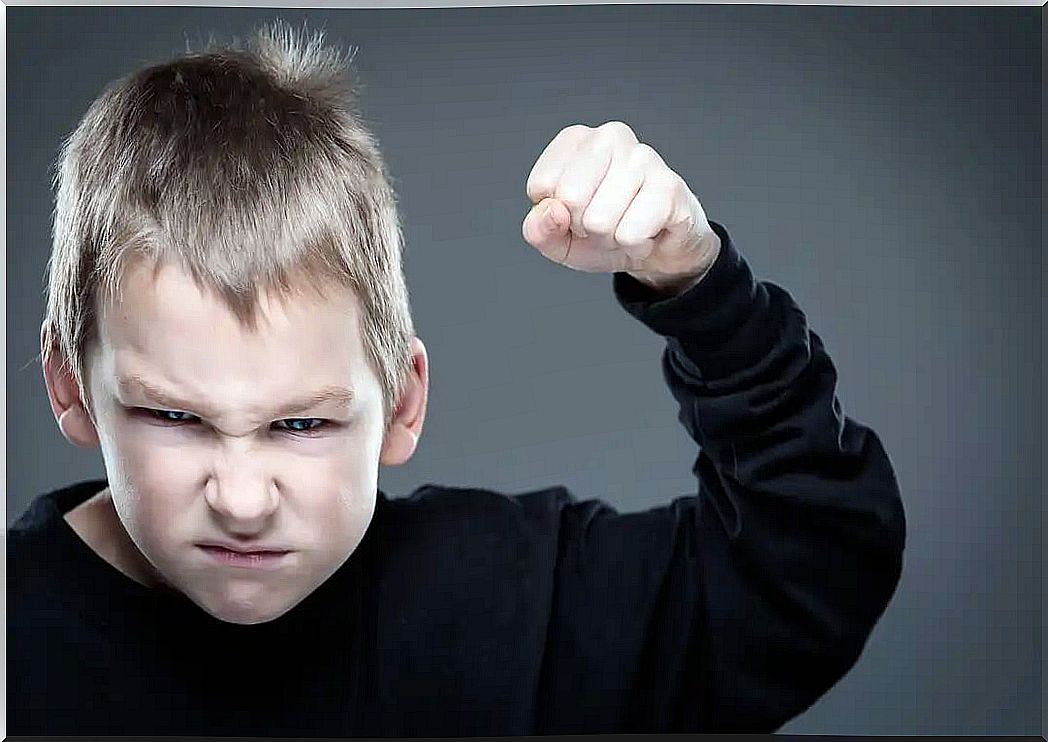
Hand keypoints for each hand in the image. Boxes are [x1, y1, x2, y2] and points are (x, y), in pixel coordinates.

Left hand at [522, 121, 720, 294]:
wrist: (658, 247)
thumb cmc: (605, 232)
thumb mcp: (558, 239)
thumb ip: (538, 229)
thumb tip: (552, 212)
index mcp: (575, 141)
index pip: (541, 185)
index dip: (556, 215)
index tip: (575, 213)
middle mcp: (608, 138)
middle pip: (570, 199)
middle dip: (583, 227)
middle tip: (602, 223)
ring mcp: (642, 157)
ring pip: (600, 220)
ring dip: (610, 238)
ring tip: (624, 226)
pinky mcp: (668, 185)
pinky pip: (629, 234)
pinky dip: (633, 246)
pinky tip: (645, 231)